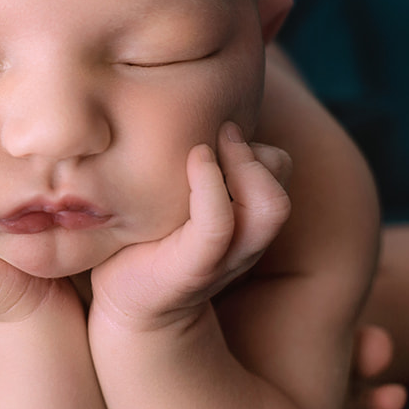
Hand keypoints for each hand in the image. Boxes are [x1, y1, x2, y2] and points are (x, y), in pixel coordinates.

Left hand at [90, 122, 291, 329]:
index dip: (254, 141)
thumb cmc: (144, 236)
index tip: (211, 128)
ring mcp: (224, 256)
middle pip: (282, 183)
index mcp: (244, 216)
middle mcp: (244, 239)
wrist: (126, 303)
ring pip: (270, 206)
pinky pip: (219, 223)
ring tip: (204, 148)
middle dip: (256, 152)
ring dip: (244, 165)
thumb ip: (191, 159)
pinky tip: (192, 161)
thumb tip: (186, 105)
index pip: (278, 166)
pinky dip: (211, 185)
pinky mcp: (194, 267)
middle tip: (216, 133)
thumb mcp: (173, 192)